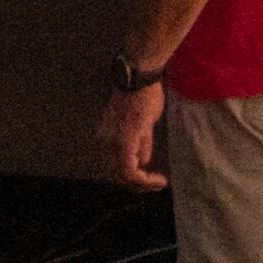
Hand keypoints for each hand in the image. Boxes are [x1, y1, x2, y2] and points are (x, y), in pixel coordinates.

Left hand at [99, 78, 168, 193]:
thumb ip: (141, 143)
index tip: (151, 180)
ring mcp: (113, 143)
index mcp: (105, 138)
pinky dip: (145, 179)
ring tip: (159, 182)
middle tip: (156, 185)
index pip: (113, 167)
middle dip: (138, 184)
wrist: (140, 78)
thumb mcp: (143, 124)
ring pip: (124, 177)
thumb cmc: (143, 95)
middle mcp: (104, 143)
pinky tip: (159, 180)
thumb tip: (144, 161)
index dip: (132, 178)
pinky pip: (130, 170)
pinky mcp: (125, 141)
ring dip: (143, 184)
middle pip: (117, 176)